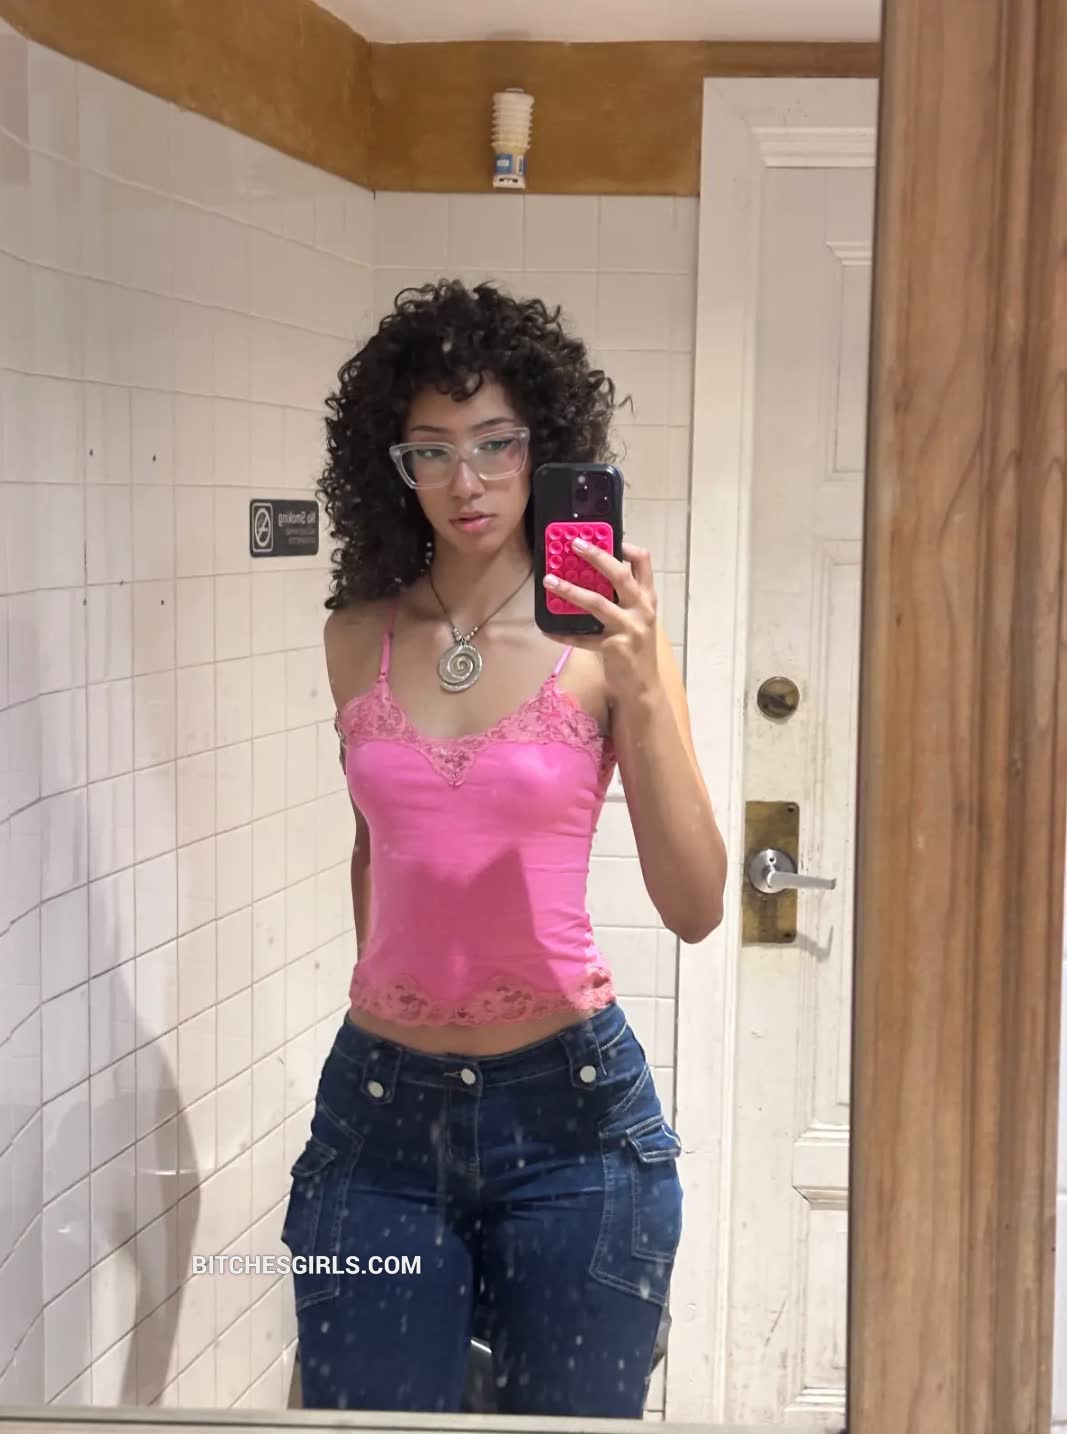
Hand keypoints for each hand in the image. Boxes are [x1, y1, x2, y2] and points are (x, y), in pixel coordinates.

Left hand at [543, 539, 659, 703]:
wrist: (642, 688)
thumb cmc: (636, 650)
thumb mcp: (637, 619)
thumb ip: (623, 599)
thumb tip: (593, 575)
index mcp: (647, 600)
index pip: (644, 563)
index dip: (627, 547)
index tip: (609, 538)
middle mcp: (642, 610)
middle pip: (620, 575)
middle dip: (597, 556)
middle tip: (574, 544)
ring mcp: (629, 629)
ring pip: (598, 602)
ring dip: (571, 590)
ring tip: (549, 581)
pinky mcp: (615, 648)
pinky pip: (583, 638)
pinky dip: (563, 633)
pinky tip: (548, 629)